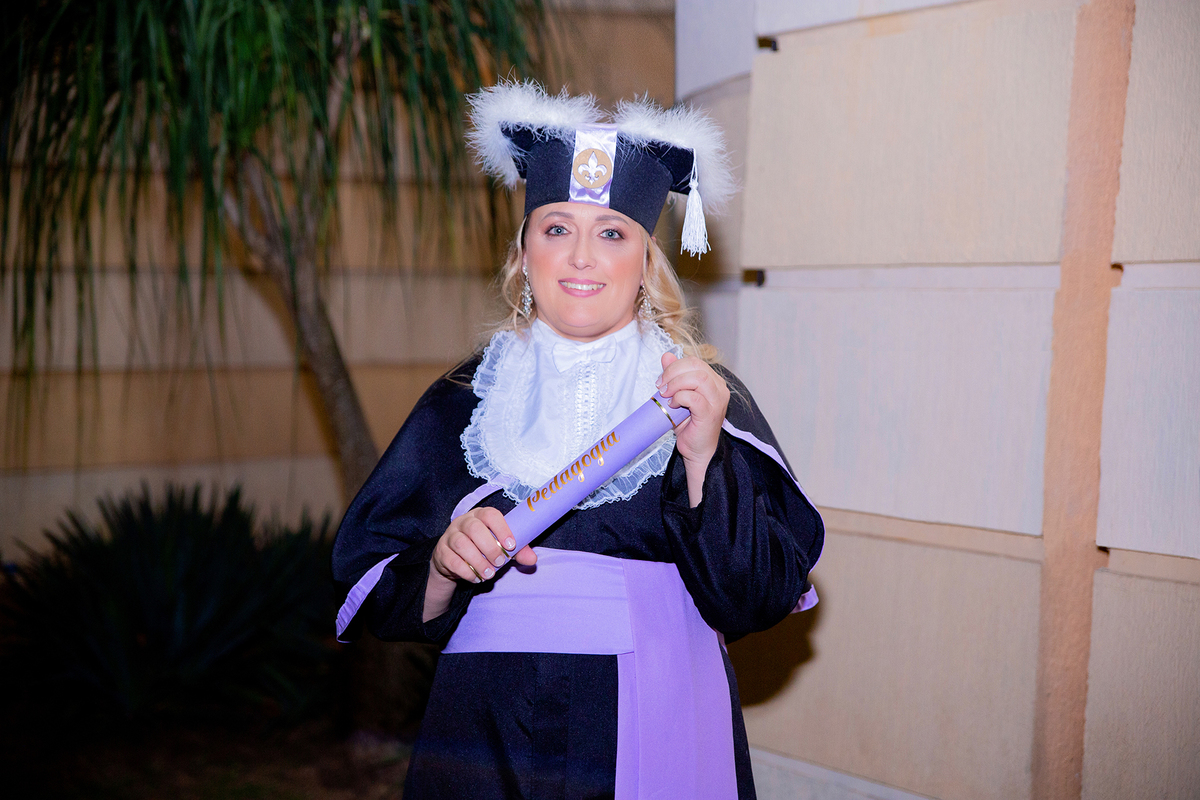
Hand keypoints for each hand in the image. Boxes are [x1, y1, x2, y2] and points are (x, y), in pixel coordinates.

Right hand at [423, 507, 536, 621]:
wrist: (454, 559)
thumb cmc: (482, 548)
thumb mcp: (501, 547)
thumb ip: (517, 551)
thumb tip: (532, 559)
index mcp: (480, 515)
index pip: (490, 515)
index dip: (502, 528)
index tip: (511, 545)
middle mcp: (463, 522)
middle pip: (474, 529)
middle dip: (489, 547)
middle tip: (500, 562)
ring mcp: (450, 536)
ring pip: (461, 544)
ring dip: (478, 561)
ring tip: (489, 574)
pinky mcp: (441, 552)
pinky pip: (452, 560)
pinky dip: (466, 571)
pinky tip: (475, 578)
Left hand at [657, 352, 729, 505]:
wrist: (697, 451)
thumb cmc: (689, 426)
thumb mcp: (678, 396)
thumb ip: (674, 376)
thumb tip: (666, 356)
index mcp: (714, 382)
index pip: (695, 362)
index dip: (675, 366)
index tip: (660, 380)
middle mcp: (720, 389)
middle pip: (696, 366)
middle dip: (673, 372)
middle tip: (660, 386)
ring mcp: (717, 401)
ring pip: (698, 378)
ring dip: (676, 383)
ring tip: (666, 395)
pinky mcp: (710, 414)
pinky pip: (694, 397)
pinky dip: (680, 397)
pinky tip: (673, 405)